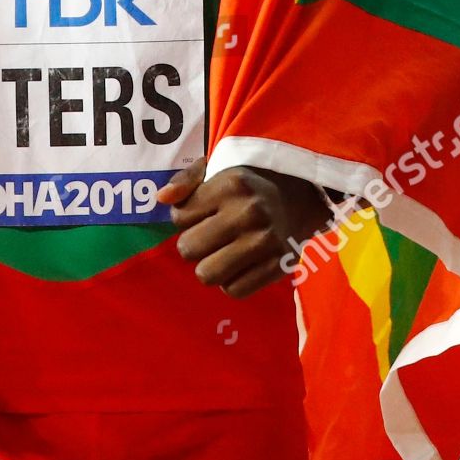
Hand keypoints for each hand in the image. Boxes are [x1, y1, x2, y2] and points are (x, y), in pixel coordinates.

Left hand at [157, 161, 330, 298]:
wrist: (299, 195)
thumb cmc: (246, 184)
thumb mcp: (215, 168)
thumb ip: (184, 180)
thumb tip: (160, 199)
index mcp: (230, 186)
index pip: (179, 217)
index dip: (185, 217)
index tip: (202, 213)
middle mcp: (247, 213)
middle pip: (188, 249)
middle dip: (193, 245)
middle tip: (209, 236)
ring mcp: (264, 242)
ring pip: (207, 274)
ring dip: (209, 267)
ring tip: (222, 252)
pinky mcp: (278, 266)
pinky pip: (233, 291)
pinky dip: (231, 282)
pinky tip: (239, 265)